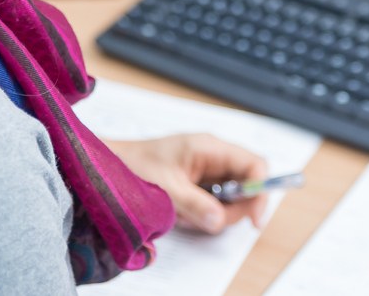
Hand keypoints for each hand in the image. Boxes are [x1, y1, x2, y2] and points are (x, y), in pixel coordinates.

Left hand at [107, 133, 267, 233]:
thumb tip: (220, 221)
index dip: (260, 190)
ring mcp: (206, 169)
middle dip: (232, 208)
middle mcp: (213, 156)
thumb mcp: (167, 188)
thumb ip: (196, 204)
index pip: (254, 164)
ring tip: (186, 213)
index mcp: (210, 147)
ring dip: (213, 212)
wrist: (108, 164)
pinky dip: (202, 212)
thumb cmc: (134, 165)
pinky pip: (213, 201)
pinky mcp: (197, 181)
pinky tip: (182, 211)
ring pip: (230, 196)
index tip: (254, 218)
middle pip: (245, 184)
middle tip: (209, 220)